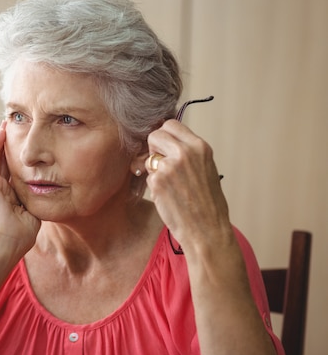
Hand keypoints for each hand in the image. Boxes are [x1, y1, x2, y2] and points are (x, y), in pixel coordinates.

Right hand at [0, 121, 40, 257]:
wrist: (7, 240)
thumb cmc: (21, 233)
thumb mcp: (33, 212)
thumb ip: (38, 200)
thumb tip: (51, 192)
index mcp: (9, 195)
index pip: (16, 171)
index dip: (22, 158)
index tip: (29, 146)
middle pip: (5, 160)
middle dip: (11, 145)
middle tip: (18, 127)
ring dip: (2, 140)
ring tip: (8, 124)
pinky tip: (3, 132)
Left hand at [145, 120, 229, 250]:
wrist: (207, 230)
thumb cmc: (207, 203)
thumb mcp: (205, 168)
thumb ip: (187, 152)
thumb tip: (164, 140)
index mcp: (200, 147)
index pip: (171, 124)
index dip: (164, 136)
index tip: (164, 148)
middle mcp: (185, 152)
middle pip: (155, 134)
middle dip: (154, 148)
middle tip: (161, 164)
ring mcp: (170, 166)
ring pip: (148, 155)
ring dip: (152, 167)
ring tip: (168, 183)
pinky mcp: (158, 181)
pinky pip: (146, 174)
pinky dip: (152, 184)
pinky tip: (166, 195)